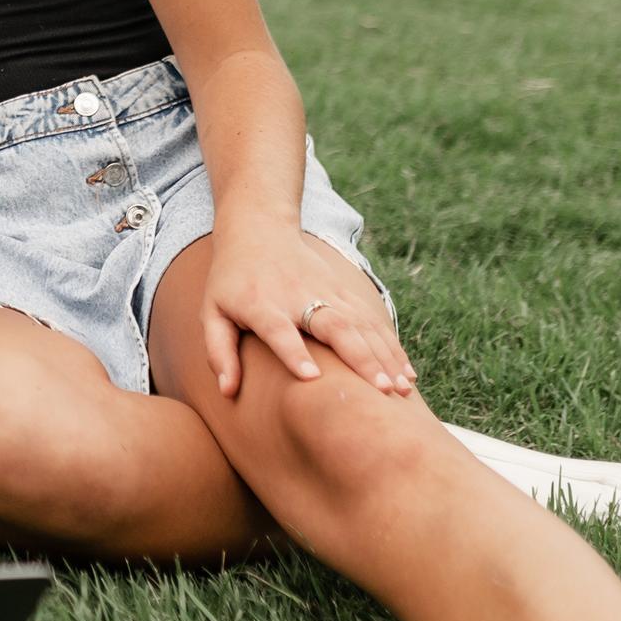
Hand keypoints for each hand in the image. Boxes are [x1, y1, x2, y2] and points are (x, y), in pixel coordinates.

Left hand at [199, 220, 413, 398]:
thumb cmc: (231, 281)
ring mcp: (325, 290)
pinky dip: (391, 346)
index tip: (311, 377)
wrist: (258, 229)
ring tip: (402, 389)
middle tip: (381, 390)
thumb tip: (227, 392)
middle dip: (360, 358)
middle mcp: (297, 296)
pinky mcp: (343, 290)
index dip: (293, 352)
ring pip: (360, 324)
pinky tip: (407, 372)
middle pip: (333, 326)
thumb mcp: (212, 311)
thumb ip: (218, 351)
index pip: (278, 330)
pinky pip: (371, 320)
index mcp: (260, 304)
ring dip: (384, 356)